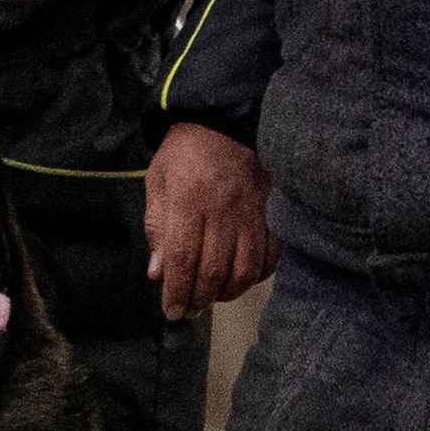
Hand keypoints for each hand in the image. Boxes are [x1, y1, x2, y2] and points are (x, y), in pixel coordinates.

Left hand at [144, 123, 278, 320]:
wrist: (227, 119)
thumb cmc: (185, 151)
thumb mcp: (158, 181)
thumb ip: (157, 227)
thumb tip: (158, 273)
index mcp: (189, 198)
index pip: (183, 258)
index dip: (178, 291)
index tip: (172, 312)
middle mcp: (222, 208)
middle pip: (214, 270)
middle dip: (199, 299)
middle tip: (189, 311)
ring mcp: (252, 211)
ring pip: (244, 268)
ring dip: (227, 293)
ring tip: (213, 299)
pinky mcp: (272, 211)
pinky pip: (270, 255)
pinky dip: (257, 276)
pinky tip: (241, 280)